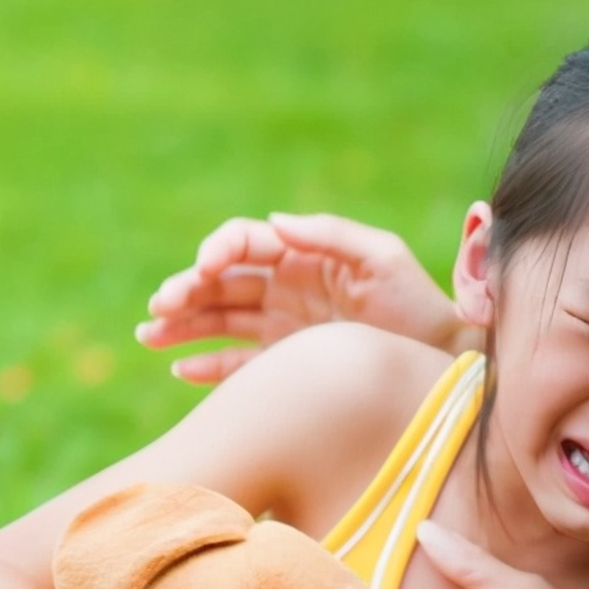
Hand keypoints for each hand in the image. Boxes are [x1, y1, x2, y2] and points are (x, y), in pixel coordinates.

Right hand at [141, 213, 463, 383]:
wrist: (438, 359)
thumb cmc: (416, 302)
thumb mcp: (382, 258)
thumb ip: (331, 235)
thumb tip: (275, 221)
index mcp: (304, 254)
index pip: (246, 243)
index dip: (219, 249)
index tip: (205, 266)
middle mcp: (286, 287)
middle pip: (222, 282)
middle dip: (187, 288)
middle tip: (162, 306)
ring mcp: (282, 327)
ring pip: (219, 320)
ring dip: (182, 325)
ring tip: (150, 335)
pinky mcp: (284, 365)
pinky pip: (236, 363)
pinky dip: (207, 365)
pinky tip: (181, 368)